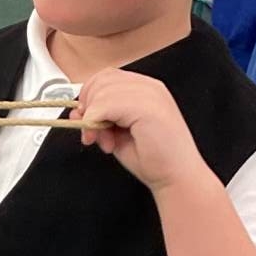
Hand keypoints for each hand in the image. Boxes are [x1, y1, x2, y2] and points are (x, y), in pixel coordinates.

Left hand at [75, 68, 209, 192]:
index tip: (90, 123)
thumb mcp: (118, 135)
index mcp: (145, 89)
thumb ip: (99, 120)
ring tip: (106, 142)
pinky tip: (108, 143)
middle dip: (89, 107)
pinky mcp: (147, 107)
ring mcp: (150, 94)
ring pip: (101, 91)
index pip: (106, 78)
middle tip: (95, 135)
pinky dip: (96, 123)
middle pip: (101, 80)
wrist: (178, 177)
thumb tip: (77, 112)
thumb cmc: (155, 159)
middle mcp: (149, 86)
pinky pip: (106, 105)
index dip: (91, 98)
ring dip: (93, 119)